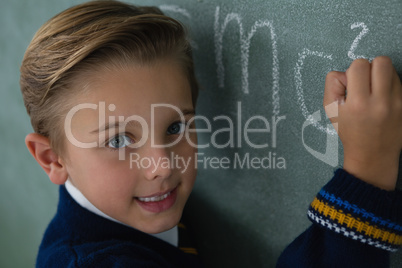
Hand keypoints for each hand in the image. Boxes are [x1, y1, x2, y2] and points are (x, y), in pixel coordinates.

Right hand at [323, 56, 401, 189]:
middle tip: (365, 81)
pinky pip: (399, 82)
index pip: (359, 65)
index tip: (352, 82)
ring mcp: (398, 103)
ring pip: (392, 70)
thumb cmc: (349, 131)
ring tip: (374, 90)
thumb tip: (345, 71)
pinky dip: (390, 85)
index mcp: (358, 103)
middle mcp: (381, 102)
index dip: (353, 70)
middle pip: (381, 61)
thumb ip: (332, 84)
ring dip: (381, 75)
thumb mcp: (330, 109)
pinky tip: (383, 97)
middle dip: (371, 67)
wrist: (372, 154)